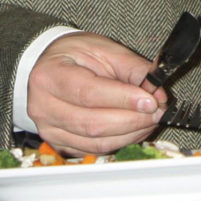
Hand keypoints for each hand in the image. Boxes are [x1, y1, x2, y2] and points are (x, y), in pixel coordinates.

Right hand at [26, 32, 165, 155]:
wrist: (51, 67)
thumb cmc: (75, 56)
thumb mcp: (104, 50)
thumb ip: (133, 69)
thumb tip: (157, 92)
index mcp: (50, 75)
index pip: (89, 93)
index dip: (123, 100)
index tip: (150, 101)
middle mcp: (44, 106)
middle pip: (93, 123)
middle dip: (132, 120)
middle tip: (157, 111)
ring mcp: (50, 129)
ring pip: (96, 142)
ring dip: (130, 134)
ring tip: (149, 120)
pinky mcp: (59, 144)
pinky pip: (94, 150)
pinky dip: (119, 142)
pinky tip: (133, 129)